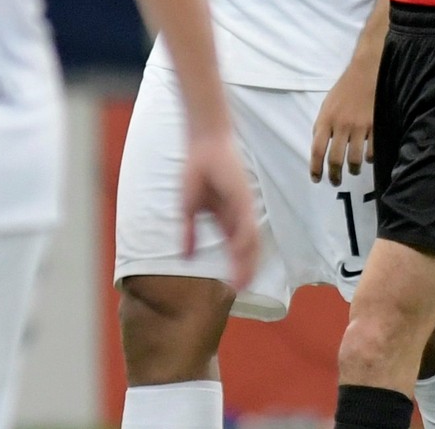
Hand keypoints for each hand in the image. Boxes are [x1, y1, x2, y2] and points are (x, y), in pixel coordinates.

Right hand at [181, 131, 259, 292]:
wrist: (203, 145)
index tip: (232, 285)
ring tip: (242, 281)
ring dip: (247, 262)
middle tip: (240, 289)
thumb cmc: (196, 171)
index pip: (235, 248)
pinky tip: (238, 256)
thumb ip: (189, 234)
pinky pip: (246, 225)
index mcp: (226, 219)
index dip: (235, 267)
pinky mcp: (244, 200)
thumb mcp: (188, 209)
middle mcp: (238, 217)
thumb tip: (185, 258)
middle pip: (246, 249)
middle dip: (244, 270)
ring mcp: (243, 209)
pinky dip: (244, 243)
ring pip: (249, 242)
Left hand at [312, 59, 377, 185]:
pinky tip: (368, 158)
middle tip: (335, 183)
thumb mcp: (326, 106)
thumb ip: (322, 126)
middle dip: (335, 175)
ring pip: (354, 159)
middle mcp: (341, 125)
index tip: (316, 179)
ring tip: (352, 171)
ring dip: (353, 169)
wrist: (364, 73)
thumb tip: (318, 148)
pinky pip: (372, 150)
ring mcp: (359, 126)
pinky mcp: (375, 126)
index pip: (317, 150)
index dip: (316, 168)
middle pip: (335, 159)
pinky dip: (369, 158)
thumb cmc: (343, 91)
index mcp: (325, 120)